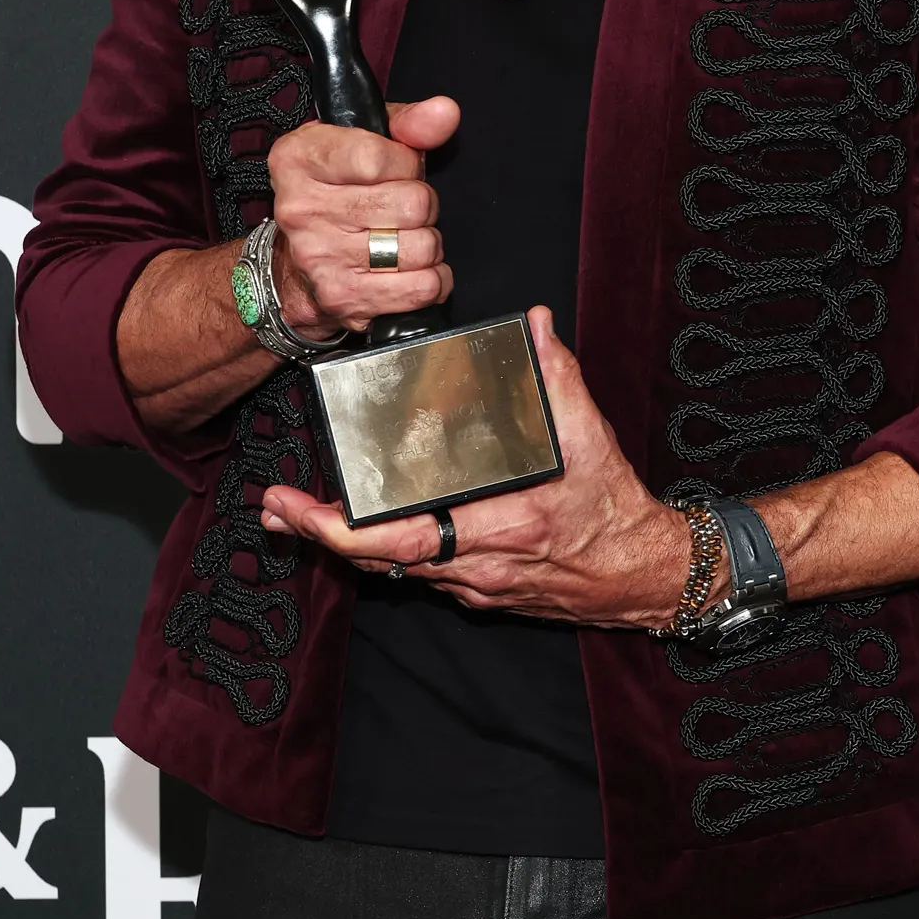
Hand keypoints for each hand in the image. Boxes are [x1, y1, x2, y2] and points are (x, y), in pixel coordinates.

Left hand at [260, 306, 693, 629]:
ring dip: (347, 545)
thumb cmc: (613, 512)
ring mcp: (474, 585)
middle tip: (278, 509)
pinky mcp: (479, 591)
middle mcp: (476, 566)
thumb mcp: (591, 440)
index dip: (340, 530)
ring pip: (396, 569)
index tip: (300, 508)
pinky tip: (365, 530)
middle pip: (379, 560)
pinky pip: (421, 572)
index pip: (400, 537)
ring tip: (302, 516)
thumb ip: (557, 378)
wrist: (641, 576)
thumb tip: (535, 326)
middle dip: (320, 536)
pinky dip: (387, 552)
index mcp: (497, 526)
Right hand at [268, 96, 458, 337]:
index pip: (380, 158)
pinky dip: (432, 279)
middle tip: (404, 209)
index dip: (407, 164)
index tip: (400, 170)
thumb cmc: (339, 192)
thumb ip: (407, 123)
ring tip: (405, 238)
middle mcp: (302, 208)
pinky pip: (421, 288)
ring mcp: (320, 257)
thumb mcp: (364, 142)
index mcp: (299, 157)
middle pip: (411, 204)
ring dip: (428, 244)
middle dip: (423, 206)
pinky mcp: (344, 297)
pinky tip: (413, 269)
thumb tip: (444, 113)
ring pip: (422, 247)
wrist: (295, 265)